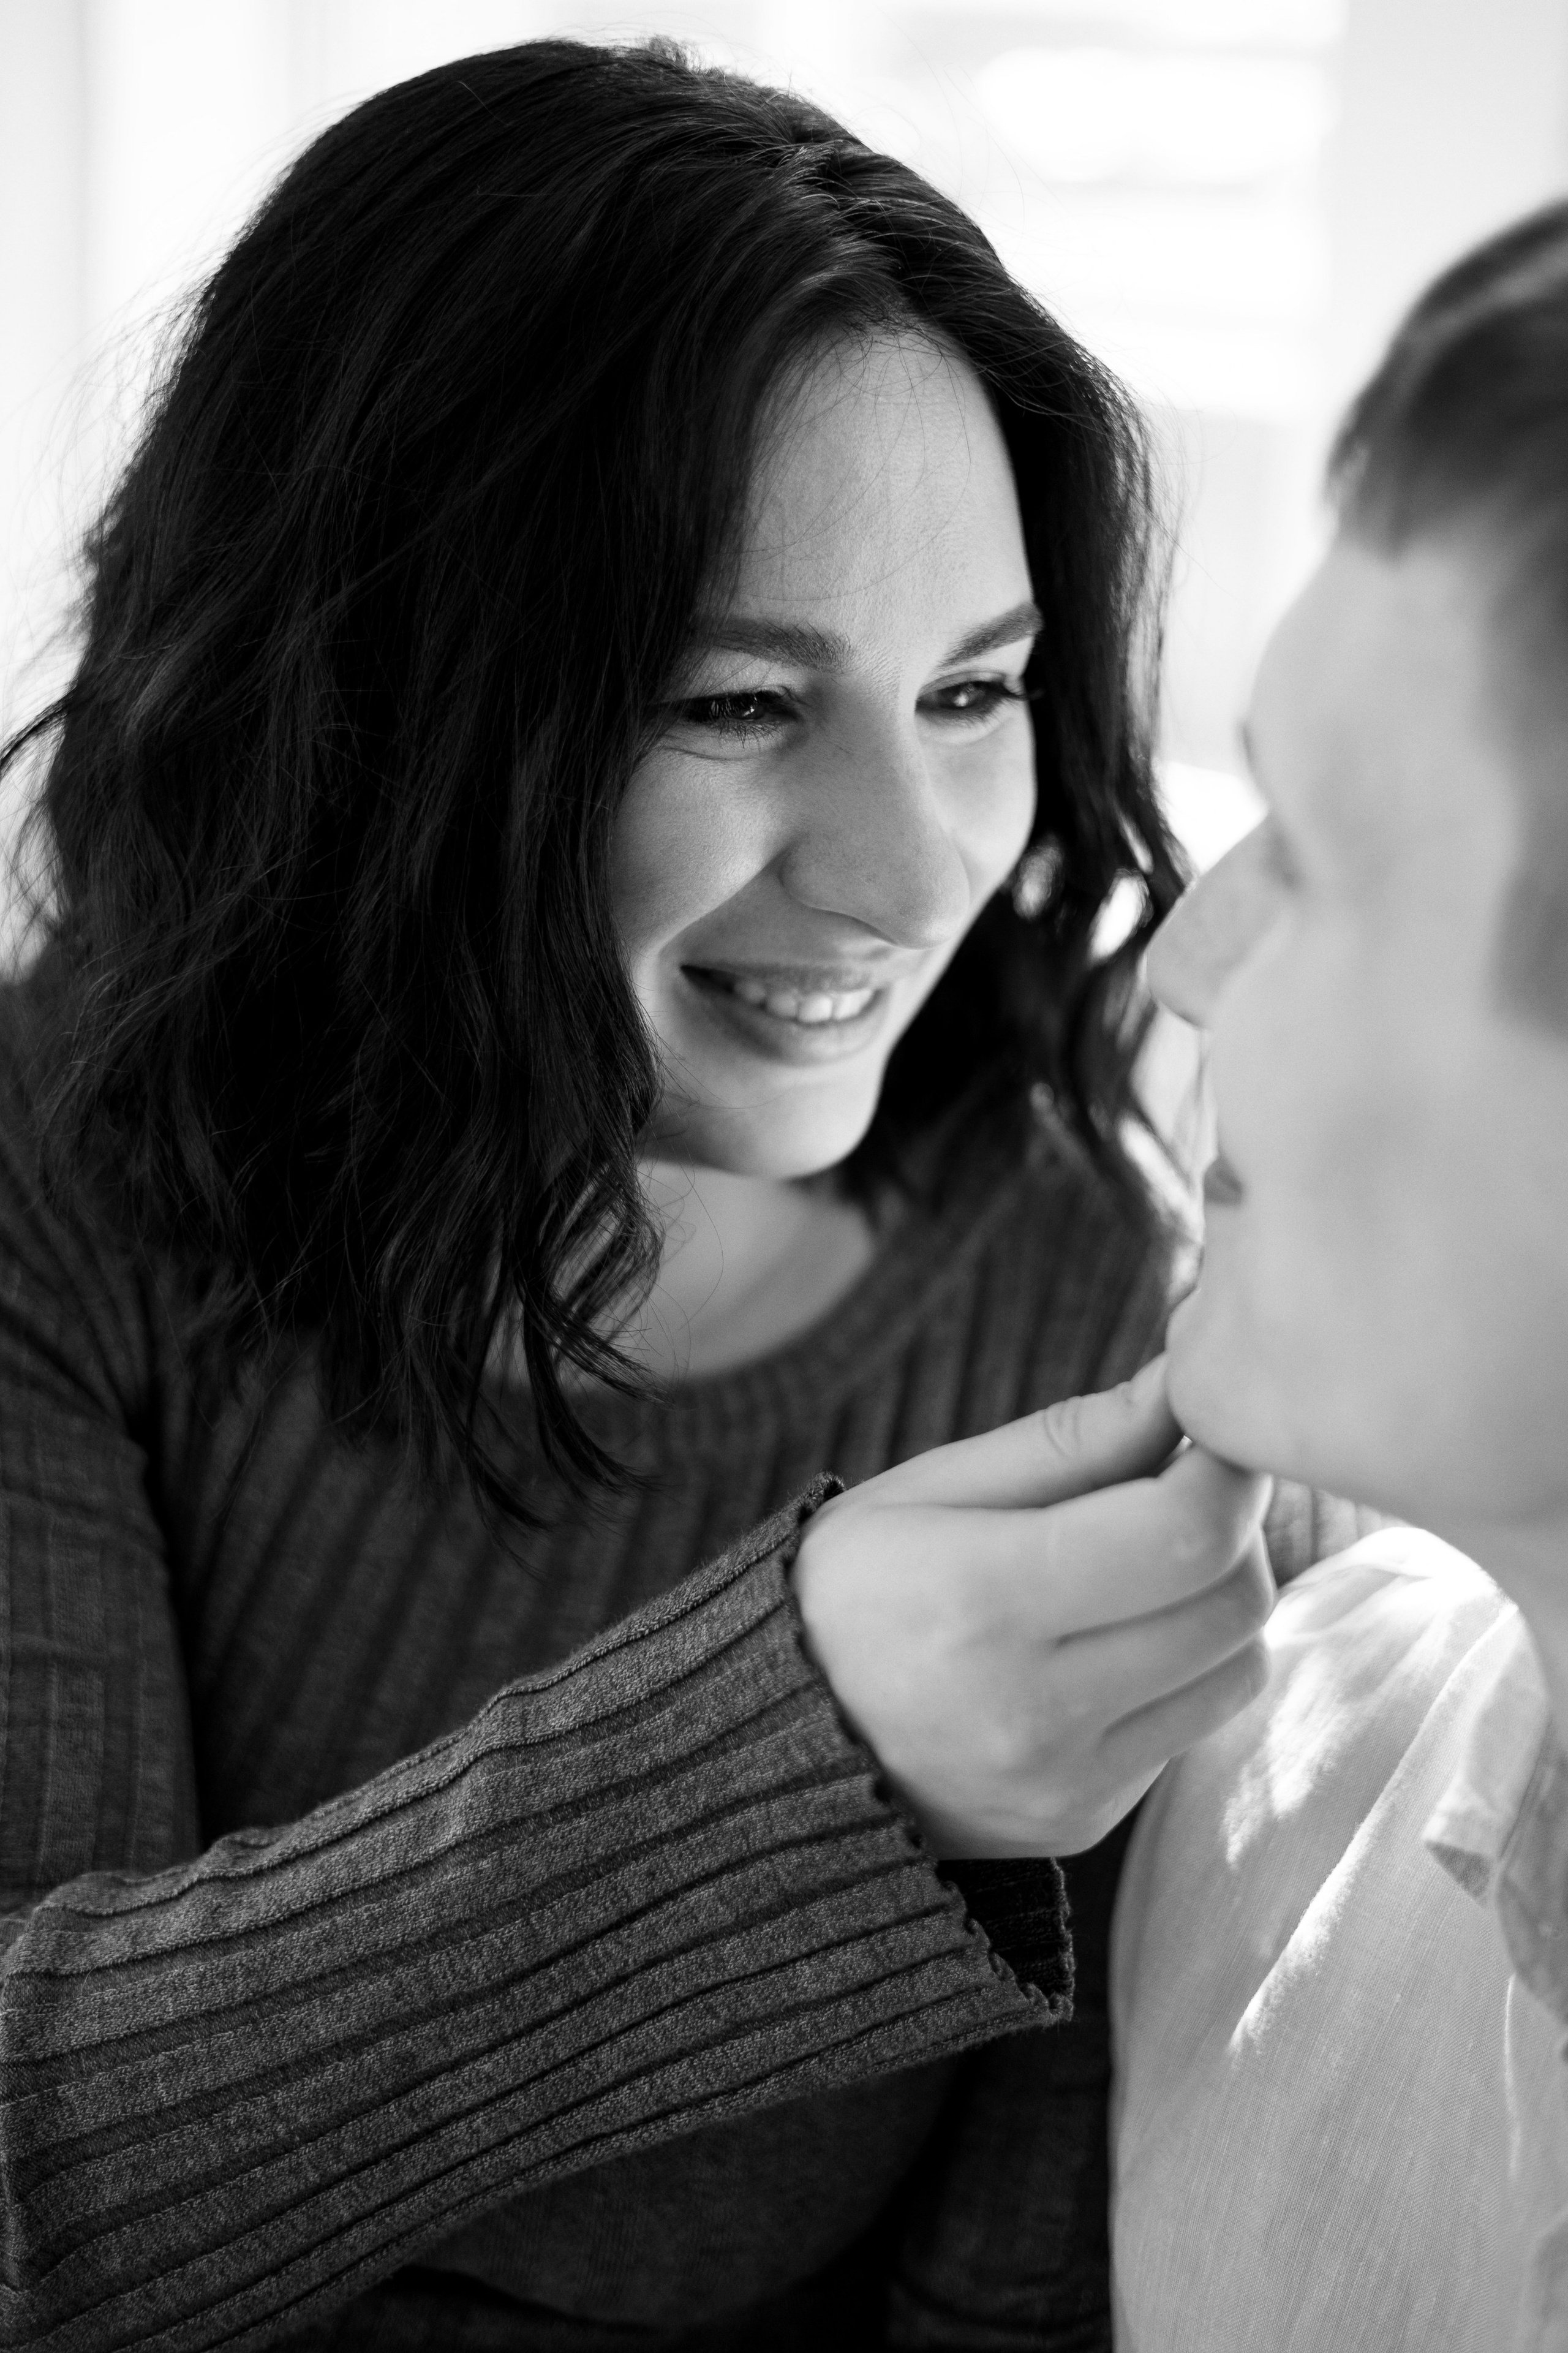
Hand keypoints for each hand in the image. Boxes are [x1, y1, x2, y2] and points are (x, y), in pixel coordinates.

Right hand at [791, 1356, 1273, 1856]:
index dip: (1226, 1470)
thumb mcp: (928, 1489)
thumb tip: (1184, 1388)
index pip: (1185, 1532)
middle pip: (1233, 1601)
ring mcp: (1062, 1779)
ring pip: (1238, 1668)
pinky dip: (1183, 1668)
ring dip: (1220, 1599)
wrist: (768, 1746)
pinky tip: (1109, 1640)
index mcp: (981, 1597)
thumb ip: (1069, 1440)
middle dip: (1234, 1525)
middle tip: (1182, 1487)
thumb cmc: (847, 1590)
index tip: (1209, 1437)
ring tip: (1149, 1563)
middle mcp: (1030, 1706)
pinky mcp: (1081, 1820)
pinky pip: (1193, 1726)